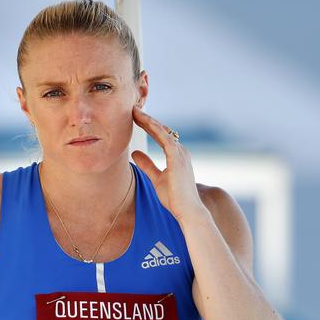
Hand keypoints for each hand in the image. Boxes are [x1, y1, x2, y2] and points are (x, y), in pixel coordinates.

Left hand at [131, 105, 205, 222]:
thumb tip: (134, 153)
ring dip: (148, 120)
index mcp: (176, 155)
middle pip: (161, 129)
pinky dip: (155, 129)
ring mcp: (180, 153)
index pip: (160, 135)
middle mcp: (180, 151)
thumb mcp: (156, 177)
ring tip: (135, 111)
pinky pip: (165, 139)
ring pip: (162, 131)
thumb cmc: (174, 197)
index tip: (135, 117)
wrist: (187, 210)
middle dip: (147, 119)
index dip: (148, 125)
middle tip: (133, 108)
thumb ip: (147, 164)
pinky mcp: (177, 158)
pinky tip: (144, 121)